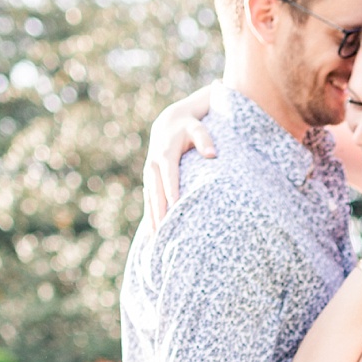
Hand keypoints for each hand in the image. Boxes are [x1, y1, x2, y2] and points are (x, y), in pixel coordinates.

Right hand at [145, 87, 216, 229]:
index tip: (176, 209)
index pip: (169, 177)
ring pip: (150, 198)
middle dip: (158, 212)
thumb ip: (205, 140)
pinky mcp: (150, 179)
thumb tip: (212, 154)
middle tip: (163, 232)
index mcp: (166, 154)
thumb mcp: (197, 128)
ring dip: (151, 217)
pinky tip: (152, 232)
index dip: (172, 193)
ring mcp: (150, 173)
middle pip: (156, 192)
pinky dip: (150, 214)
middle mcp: (154, 165)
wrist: (169, 123)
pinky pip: (148, 199)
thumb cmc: (189, 127)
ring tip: (154, 239)